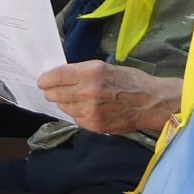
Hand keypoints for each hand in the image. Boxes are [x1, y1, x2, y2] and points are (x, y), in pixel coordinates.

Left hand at [36, 61, 181, 136]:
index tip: (42, 81)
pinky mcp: (94, 125)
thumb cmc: (131, 81)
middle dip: (51, 92)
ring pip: (64, 107)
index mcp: (91, 73)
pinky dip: (77, 113)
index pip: (56, 76)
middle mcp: (87, 92)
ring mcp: (90, 111)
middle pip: (55, 94)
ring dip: (65, 103)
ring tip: (76, 98)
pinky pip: (76, 118)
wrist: (150, 103)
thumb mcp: (105, 68)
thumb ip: (82, 72)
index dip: (46, 79)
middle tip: (51, 90)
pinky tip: (87, 109)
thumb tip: (61, 77)